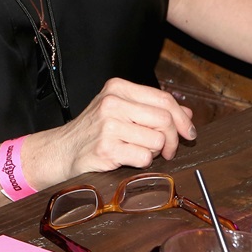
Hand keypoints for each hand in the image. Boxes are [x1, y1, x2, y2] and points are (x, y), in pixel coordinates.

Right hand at [26, 77, 196, 184]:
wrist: (62, 149)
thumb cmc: (95, 130)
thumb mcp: (121, 110)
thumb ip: (153, 109)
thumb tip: (187, 114)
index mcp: (118, 88)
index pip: (163, 99)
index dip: (182, 117)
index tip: (188, 132)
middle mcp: (112, 103)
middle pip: (164, 120)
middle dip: (172, 140)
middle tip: (167, 150)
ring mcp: (108, 125)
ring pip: (156, 141)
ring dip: (153, 152)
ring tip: (138, 150)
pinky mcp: (107, 148)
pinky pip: (144, 158)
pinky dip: (141, 163)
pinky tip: (127, 158)